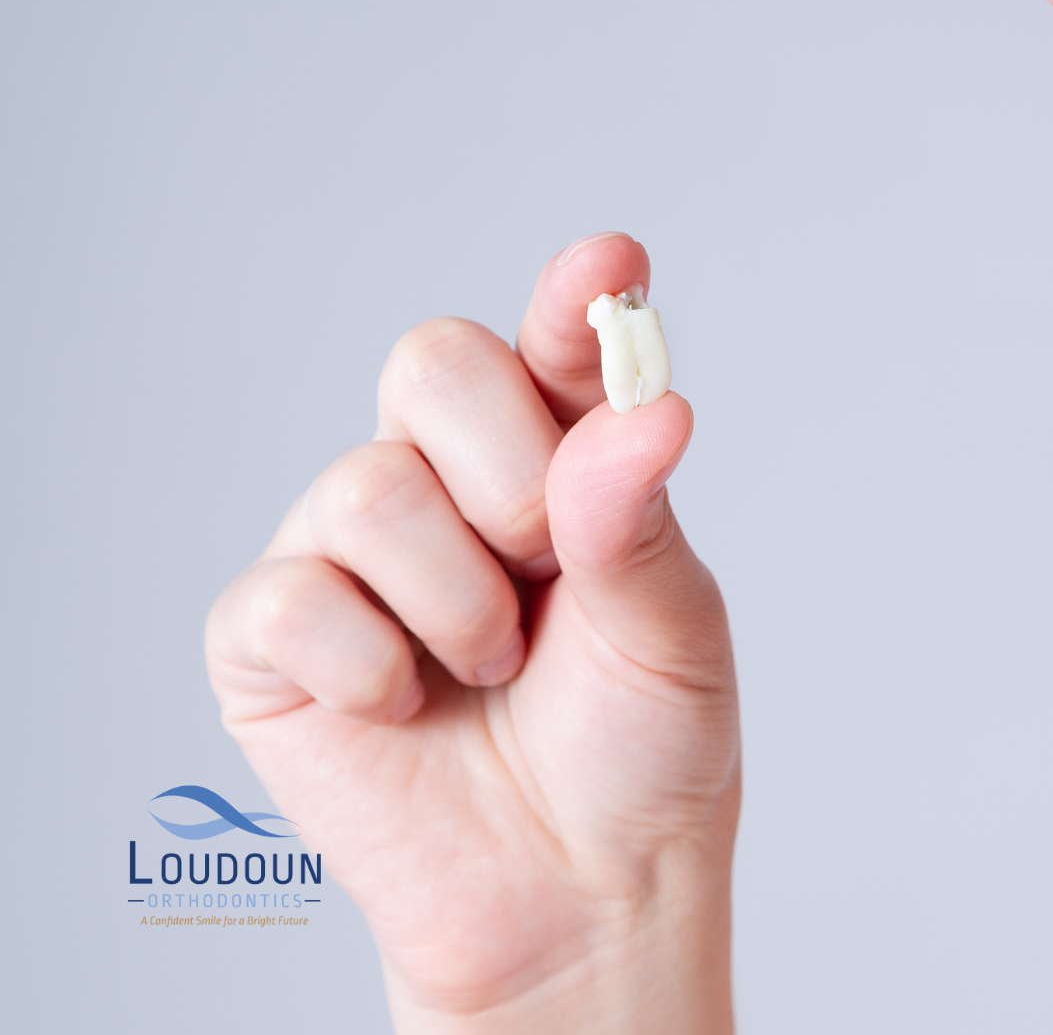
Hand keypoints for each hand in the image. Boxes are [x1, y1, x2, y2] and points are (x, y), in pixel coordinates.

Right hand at [206, 233, 736, 1033]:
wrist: (580, 891)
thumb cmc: (637, 751)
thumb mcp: (673, 636)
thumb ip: (638, 522)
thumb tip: (646, 411)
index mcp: (560, 461)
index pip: (555, 348)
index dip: (574, 300)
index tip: (608, 266)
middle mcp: (447, 483)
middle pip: (430, 361)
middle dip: (505, 472)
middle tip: (543, 569)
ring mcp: (351, 551)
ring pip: (366, 486)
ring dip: (457, 602)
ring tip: (493, 672)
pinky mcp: (273, 637)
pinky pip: (292, 594)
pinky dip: (369, 665)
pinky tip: (409, 707)